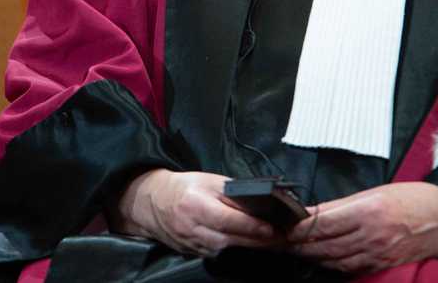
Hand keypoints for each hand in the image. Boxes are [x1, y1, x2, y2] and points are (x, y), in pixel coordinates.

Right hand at [110, 169, 279, 257]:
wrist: (153, 204)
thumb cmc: (184, 188)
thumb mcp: (208, 181)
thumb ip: (233, 193)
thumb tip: (260, 203)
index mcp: (196, 206)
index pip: (229, 221)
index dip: (252, 227)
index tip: (273, 229)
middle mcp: (195, 230)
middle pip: (233, 240)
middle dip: (260, 241)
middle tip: (284, 238)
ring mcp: (195, 246)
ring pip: (230, 251)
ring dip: (253, 248)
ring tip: (274, 242)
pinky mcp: (197, 255)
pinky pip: (223, 255)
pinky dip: (240, 251)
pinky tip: (254, 245)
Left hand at [287, 182, 437, 274]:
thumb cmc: (414, 198)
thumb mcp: (377, 192)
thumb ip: (344, 205)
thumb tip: (316, 212)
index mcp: (367, 210)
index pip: (322, 222)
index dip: (298, 228)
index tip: (281, 226)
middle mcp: (371, 234)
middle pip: (324, 244)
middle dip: (297, 244)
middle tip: (276, 241)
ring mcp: (378, 253)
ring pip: (333, 259)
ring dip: (310, 256)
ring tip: (292, 251)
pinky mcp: (383, 265)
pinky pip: (350, 268)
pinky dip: (331, 265)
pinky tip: (320, 260)